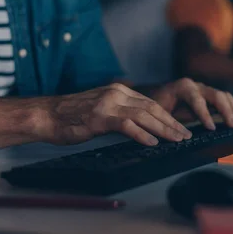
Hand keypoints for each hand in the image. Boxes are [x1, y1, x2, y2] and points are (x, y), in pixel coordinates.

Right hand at [35, 83, 192, 146]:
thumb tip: (142, 127)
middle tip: (185, 135)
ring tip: (176, 139)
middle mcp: (116, 93)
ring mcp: (108, 104)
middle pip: (152, 107)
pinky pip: (126, 125)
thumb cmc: (72, 116)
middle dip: (171, 123)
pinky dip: (141, 134)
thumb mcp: (102, 109)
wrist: (47, 115)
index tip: (180, 127)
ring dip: (163, 128)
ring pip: (143, 115)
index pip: (150, 103)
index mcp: (120, 90)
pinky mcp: (99, 117)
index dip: (168, 116)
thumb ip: (121, 113)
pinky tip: (152, 142)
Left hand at [151, 78, 232, 129]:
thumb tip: (181, 136)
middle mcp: (195, 86)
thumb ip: (170, 123)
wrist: (155, 98)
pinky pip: (225, 99)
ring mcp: (204, 90)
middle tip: (232, 126)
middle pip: (216, 95)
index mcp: (182, 88)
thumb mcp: (159, 115)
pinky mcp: (209, 96)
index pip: (197, 99)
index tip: (211, 128)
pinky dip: (232, 109)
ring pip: (223, 96)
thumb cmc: (156, 108)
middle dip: (225, 111)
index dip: (205, 114)